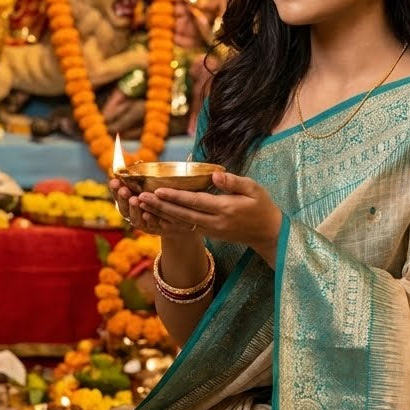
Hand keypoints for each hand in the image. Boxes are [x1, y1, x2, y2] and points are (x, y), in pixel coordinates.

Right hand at [110, 178, 196, 239]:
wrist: (176, 220)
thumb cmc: (160, 198)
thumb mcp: (151, 187)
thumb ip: (143, 179)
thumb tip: (139, 161)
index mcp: (129, 202)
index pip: (119, 195)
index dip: (115, 189)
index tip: (114, 181)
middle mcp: (133, 214)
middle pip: (124, 208)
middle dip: (122, 198)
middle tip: (123, 190)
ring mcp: (143, 224)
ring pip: (135, 218)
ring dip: (134, 209)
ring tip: (134, 199)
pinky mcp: (155, 230)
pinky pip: (152, 225)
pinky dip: (149, 221)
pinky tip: (147, 215)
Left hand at [125, 170, 282, 266]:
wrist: (268, 234)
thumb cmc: (262, 207)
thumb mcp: (254, 189)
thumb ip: (234, 182)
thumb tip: (215, 175)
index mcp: (225, 209)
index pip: (195, 202)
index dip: (175, 197)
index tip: (158, 190)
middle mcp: (215, 223)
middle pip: (182, 215)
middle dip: (160, 206)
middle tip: (141, 197)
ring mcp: (211, 231)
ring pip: (180, 223)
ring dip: (160, 215)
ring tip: (142, 206)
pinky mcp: (209, 234)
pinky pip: (185, 229)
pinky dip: (169, 224)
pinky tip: (155, 218)